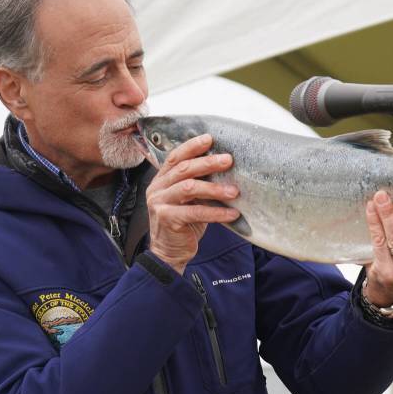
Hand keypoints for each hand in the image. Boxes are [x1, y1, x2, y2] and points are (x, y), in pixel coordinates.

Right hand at [146, 134, 240, 274]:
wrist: (168, 254)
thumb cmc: (182, 225)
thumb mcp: (188, 201)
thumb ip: (196, 184)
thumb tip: (224, 169)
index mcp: (161, 180)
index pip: (175, 157)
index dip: (192, 146)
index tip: (210, 139)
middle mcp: (157, 189)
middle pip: (184, 169)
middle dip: (208, 163)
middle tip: (228, 161)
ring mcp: (159, 203)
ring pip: (189, 188)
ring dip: (214, 188)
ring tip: (235, 191)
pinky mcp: (167, 219)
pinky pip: (195, 212)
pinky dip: (216, 212)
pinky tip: (232, 214)